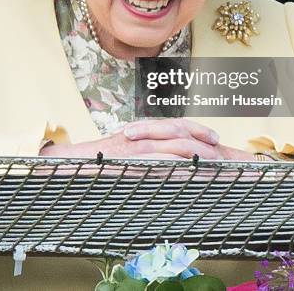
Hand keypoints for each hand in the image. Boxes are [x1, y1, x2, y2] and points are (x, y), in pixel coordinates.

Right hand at [39, 118, 253, 160]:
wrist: (74, 162)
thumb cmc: (99, 160)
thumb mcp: (126, 151)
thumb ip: (145, 153)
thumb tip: (166, 162)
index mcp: (143, 130)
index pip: (174, 124)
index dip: (196, 128)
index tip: (212, 136)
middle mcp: (142, 133)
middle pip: (178, 128)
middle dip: (201, 136)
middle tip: (219, 144)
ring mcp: (138, 145)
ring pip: (174, 143)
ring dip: (196, 151)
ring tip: (213, 160)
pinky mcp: (132, 158)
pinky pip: (160, 159)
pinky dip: (178, 164)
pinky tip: (191, 170)